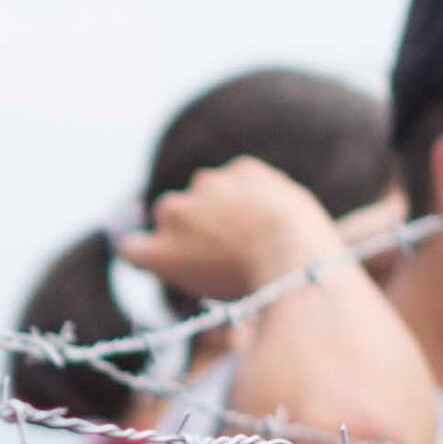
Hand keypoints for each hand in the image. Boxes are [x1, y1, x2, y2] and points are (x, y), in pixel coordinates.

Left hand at [120, 155, 352, 312]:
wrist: (293, 257)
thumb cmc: (309, 249)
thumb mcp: (302, 215)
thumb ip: (277, 212)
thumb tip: (267, 231)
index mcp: (244, 171)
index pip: (217, 189)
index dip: (219, 213)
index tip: (227, 234)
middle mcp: (208, 182)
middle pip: (191, 205)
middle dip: (199, 227)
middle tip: (221, 261)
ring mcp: (183, 210)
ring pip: (168, 224)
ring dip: (178, 243)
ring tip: (207, 272)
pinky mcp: (163, 246)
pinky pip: (133, 248)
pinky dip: (140, 256)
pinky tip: (151, 266)